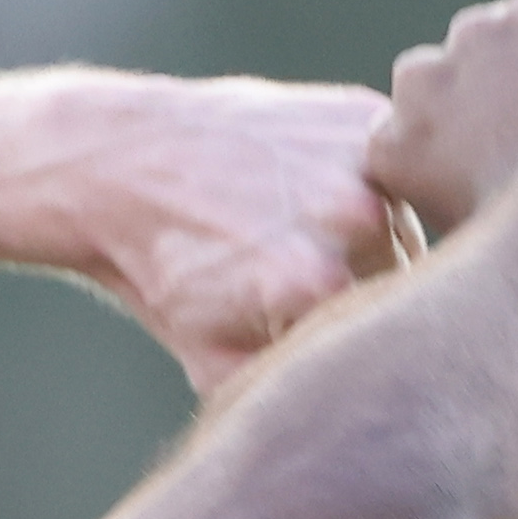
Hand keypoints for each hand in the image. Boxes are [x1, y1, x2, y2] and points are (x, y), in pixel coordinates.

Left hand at [66, 71, 403, 387]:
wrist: (114, 167)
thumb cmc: (159, 268)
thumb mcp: (214, 361)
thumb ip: (292, 388)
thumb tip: (353, 408)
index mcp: (316, 286)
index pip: (380, 335)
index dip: (347, 338)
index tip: (302, 325)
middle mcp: (351, 218)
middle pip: (403, 278)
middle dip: (362, 286)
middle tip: (291, 270)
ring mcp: (358, 156)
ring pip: (403, 220)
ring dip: (367, 232)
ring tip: (287, 224)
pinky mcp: (358, 111)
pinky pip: (390, 165)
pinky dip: (361, 178)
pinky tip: (296, 181)